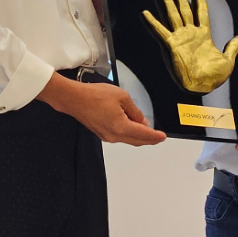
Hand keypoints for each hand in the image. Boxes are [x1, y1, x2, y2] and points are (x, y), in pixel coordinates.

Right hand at [37, 74, 166, 145]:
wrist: (74, 99)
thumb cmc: (94, 96)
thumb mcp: (121, 97)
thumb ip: (134, 110)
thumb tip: (141, 120)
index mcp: (121, 127)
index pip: (144, 134)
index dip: (155, 136)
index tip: (163, 137)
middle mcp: (114, 135)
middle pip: (137, 140)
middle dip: (149, 139)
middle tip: (158, 136)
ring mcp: (107, 136)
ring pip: (128, 139)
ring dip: (138, 136)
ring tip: (146, 129)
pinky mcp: (101, 133)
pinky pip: (120, 136)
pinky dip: (129, 133)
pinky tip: (131, 126)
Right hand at [143, 0, 237, 93]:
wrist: (204, 85)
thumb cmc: (216, 75)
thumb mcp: (229, 60)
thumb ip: (233, 47)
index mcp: (204, 36)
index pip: (202, 15)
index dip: (201, 3)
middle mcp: (191, 34)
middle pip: (185, 11)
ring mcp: (181, 38)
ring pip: (174, 16)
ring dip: (169, 3)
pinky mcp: (173, 45)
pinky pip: (161, 31)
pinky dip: (153, 22)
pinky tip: (146, 13)